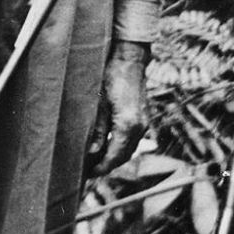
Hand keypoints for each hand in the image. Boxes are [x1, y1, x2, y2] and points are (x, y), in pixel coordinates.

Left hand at [92, 41, 149, 175]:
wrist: (129, 61)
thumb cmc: (112, 78)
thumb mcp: (99, 105)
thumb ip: (98, 131)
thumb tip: (92, 152)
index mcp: (128, 125)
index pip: (115, 155)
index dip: (102, 167)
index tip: (90, 172)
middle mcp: (140, 127)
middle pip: (124, 156)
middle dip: (108, 165)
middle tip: (90, 170)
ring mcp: (144, 123)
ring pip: (130, 149)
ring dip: (115, 157)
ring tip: (97, 160)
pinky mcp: (143, 118)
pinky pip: (133, 140)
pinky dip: (121, 147)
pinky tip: (108, 146)